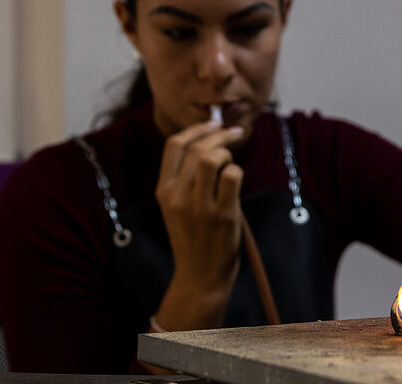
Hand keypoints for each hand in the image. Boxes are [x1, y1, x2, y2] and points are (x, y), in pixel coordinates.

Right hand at [152, 120, 245, 330]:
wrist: (199, 277)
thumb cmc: (194, 237)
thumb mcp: (177, 207)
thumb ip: (186, 178)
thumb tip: (209, 144)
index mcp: (163, 190)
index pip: (174, 145)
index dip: (197, 128)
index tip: (214, 123)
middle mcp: (177, 196)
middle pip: (198, 148)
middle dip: (221, 135)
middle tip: (236, 134)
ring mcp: (199, 207)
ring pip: (213, 158)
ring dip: (228, 153)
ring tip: (232, 163)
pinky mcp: (221, 216)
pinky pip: (233, 176)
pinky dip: (238, 171)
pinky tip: (237, 181)